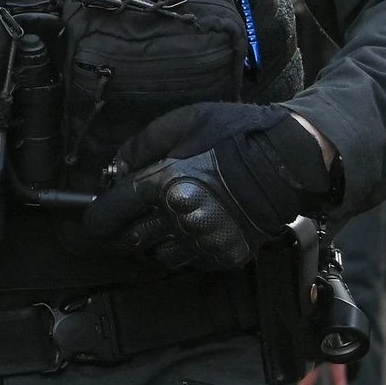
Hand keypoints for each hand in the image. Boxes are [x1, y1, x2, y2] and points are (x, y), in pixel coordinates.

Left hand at [84, 102, 337, 271]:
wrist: (289, 160)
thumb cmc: (234, 135)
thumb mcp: (182, 123)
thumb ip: (141, 145)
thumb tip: (115, 168)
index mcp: (163, 184)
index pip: (110, 213)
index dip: (97, 217)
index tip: (96, 216)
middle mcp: (179, 217)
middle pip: (131, 240)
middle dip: (126, 230)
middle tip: (133, 217)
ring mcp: (204, 239)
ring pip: (160, 256)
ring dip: (157, 242)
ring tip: (169, 221)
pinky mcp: (226, 253)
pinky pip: (192, 262)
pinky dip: (187, 250)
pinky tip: (195, 228)